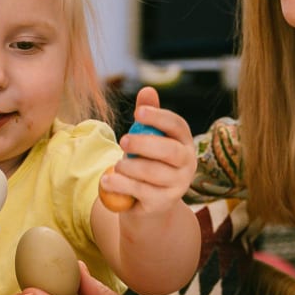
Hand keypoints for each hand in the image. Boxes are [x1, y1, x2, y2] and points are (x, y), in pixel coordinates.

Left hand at [97, 87, 196, 214]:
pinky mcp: (164, 203)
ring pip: (154, 172)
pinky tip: (107, 180)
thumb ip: (148, 117)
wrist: (148, 206)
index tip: (137, 112)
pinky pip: (142, 191)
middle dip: (144, 144)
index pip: (177, 125)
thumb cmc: (147, 164)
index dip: (158, 117)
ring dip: (129, 167)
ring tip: (116, 165)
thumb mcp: (146, 139)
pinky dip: (121, 184)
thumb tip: (148, 89)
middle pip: (169, 151)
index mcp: (184, 142)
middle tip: (122, 140)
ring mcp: (178, 185)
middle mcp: (187, 163)